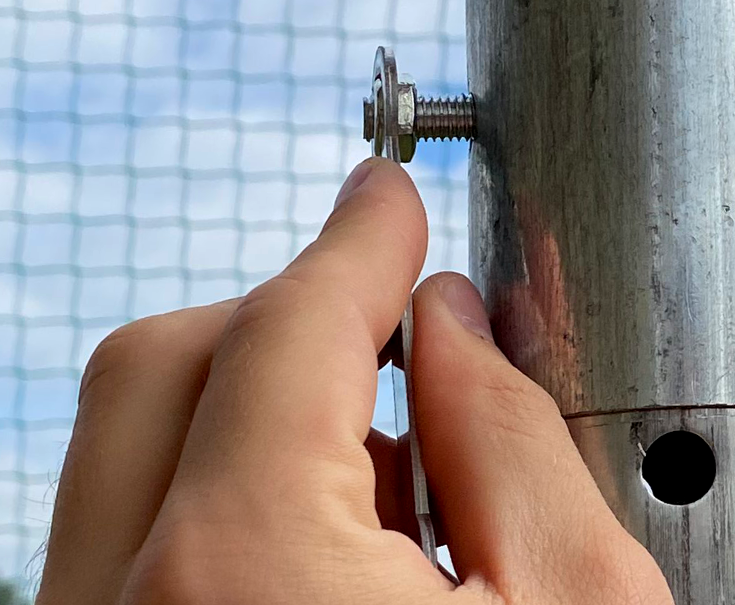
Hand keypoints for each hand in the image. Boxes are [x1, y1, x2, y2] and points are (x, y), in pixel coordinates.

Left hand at [36, 158, 672, 604]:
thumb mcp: (580, 603)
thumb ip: (513, 435)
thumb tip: (458, 325)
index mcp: (251, 572)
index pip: (290, 324)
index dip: (359, 239)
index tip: (390, 197)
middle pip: (164, 363)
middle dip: (288, 314)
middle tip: (395, 318)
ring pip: (129, 455)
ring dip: (256, 418)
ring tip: (396, 479)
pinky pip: (128, 549)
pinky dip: (224, 508)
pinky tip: (339, 557)